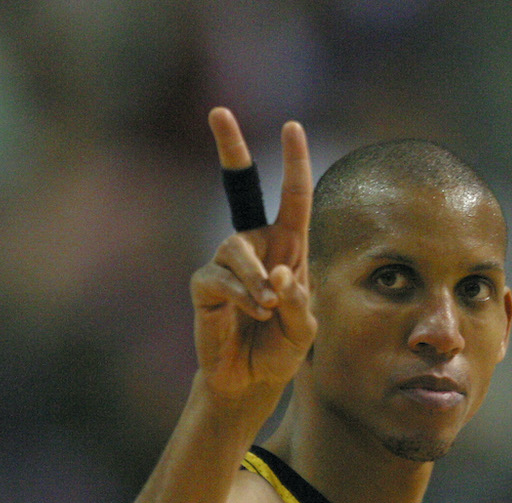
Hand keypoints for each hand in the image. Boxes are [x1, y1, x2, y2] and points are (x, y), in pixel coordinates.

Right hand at [191, 108, 316, 402]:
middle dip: (230, 148)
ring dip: (257, 279)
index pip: (292, 197)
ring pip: (236, 249)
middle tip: (218, 111)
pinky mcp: (206, 286)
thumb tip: (279, 276)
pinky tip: (255, 313)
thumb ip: (298, 302)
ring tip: (268, 308)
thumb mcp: (304, 329)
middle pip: (239, 186)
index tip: (292, 126)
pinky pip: (221, 278)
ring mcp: (228, 263)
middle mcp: (256, 245)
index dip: (294, 162)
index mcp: (287, 247)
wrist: (251, 381)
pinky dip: (244, 296)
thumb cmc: (280, 349)